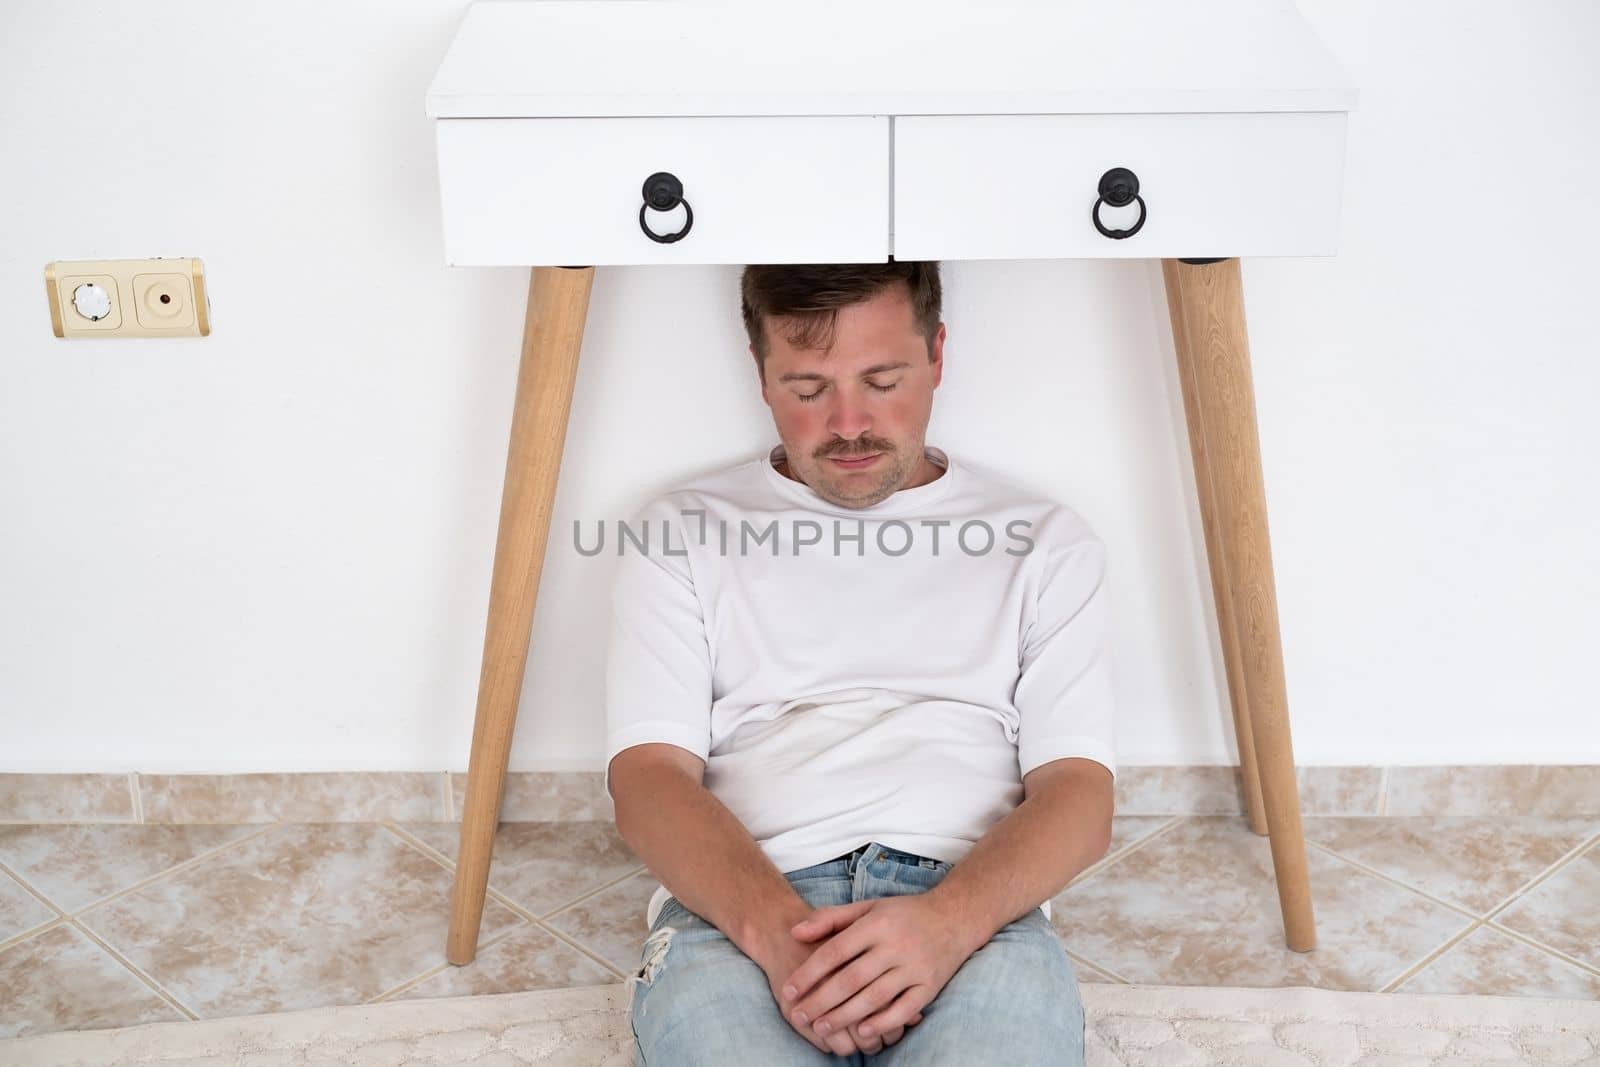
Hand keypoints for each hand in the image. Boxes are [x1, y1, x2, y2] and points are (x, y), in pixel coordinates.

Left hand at [778, 894, 976, 1047]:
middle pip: (852, 978)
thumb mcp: (868, 907)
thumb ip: (831, 918)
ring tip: (821, 1027)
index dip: (809, 972)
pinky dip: (883, 1022)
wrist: (955, 917)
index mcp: (877, 923)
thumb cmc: (903, 914)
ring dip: (845, 1015)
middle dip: (821, 1000)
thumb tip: (794, 932)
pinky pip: (905, 1009)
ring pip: (875, 997)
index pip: (836, 950)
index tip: (788, 990)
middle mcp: (896, 945)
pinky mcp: (930, 986)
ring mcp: (915, 967)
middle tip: (799, 1016)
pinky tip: (862, 1031)